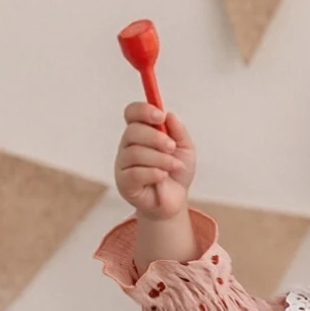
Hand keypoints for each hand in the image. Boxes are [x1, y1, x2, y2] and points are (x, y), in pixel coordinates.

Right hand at [114, 101, 195, 220]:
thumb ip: (179, 132)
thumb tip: (170, 115)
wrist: (175, 200)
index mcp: (141, 132)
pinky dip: (153, 173)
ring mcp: (123, 164)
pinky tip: (163, 176)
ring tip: (173, 166)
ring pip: (135, 152)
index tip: (160, 116)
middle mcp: (128, 145)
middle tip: (171, 147)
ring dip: (160, 159)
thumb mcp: (185, 149)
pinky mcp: (124, 183)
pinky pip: (134, 173)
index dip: (143, 110)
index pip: (132, 113)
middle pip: (132, 131)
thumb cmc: (176, 172)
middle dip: (155, 138)